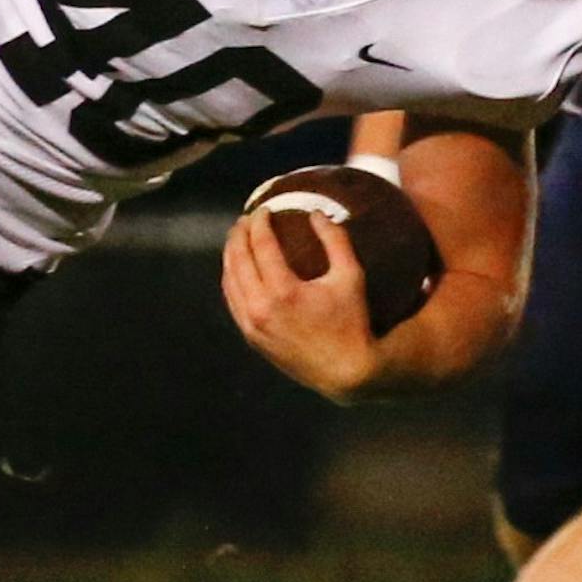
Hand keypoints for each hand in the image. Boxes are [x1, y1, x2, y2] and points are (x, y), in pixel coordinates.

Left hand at [221, 210, 378, 403]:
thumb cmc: (352, 321)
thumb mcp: (351, 276)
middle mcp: (260, 308)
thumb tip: (315, 212)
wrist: (345, 372)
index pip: (260, 245)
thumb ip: (335, 239)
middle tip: (246, 219)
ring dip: (232, 254)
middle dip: (240, 234)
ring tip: (239, 238)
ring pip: (229, 280)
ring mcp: (251, 324)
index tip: (263, 210)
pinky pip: (232, 300)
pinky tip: (239, 267)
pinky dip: (232, 278)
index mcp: (283, 291)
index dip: (259, 223)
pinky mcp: (250, 336)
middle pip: (238, 259)